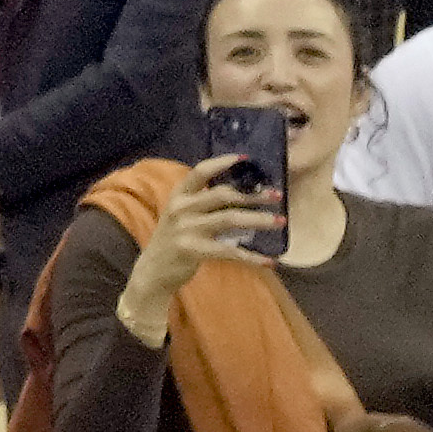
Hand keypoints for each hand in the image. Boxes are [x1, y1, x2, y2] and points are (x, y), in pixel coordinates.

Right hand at [120, 169, 287, 330]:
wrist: (152, 272)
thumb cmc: (173, 241)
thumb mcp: (181, 216)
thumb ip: (202, 204)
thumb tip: (240, 194)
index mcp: (178, 195)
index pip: (200, 171)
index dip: (223, 162)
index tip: (246, 158)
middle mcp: (181, 208)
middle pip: (223, 195)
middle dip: (253, 194)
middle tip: (277, 196)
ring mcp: (186, 229)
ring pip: (230, 219)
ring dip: (258, 220)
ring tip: (280, 221)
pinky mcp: (193, 251)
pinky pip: (229, 252)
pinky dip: (252, 257)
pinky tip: (269, 261)